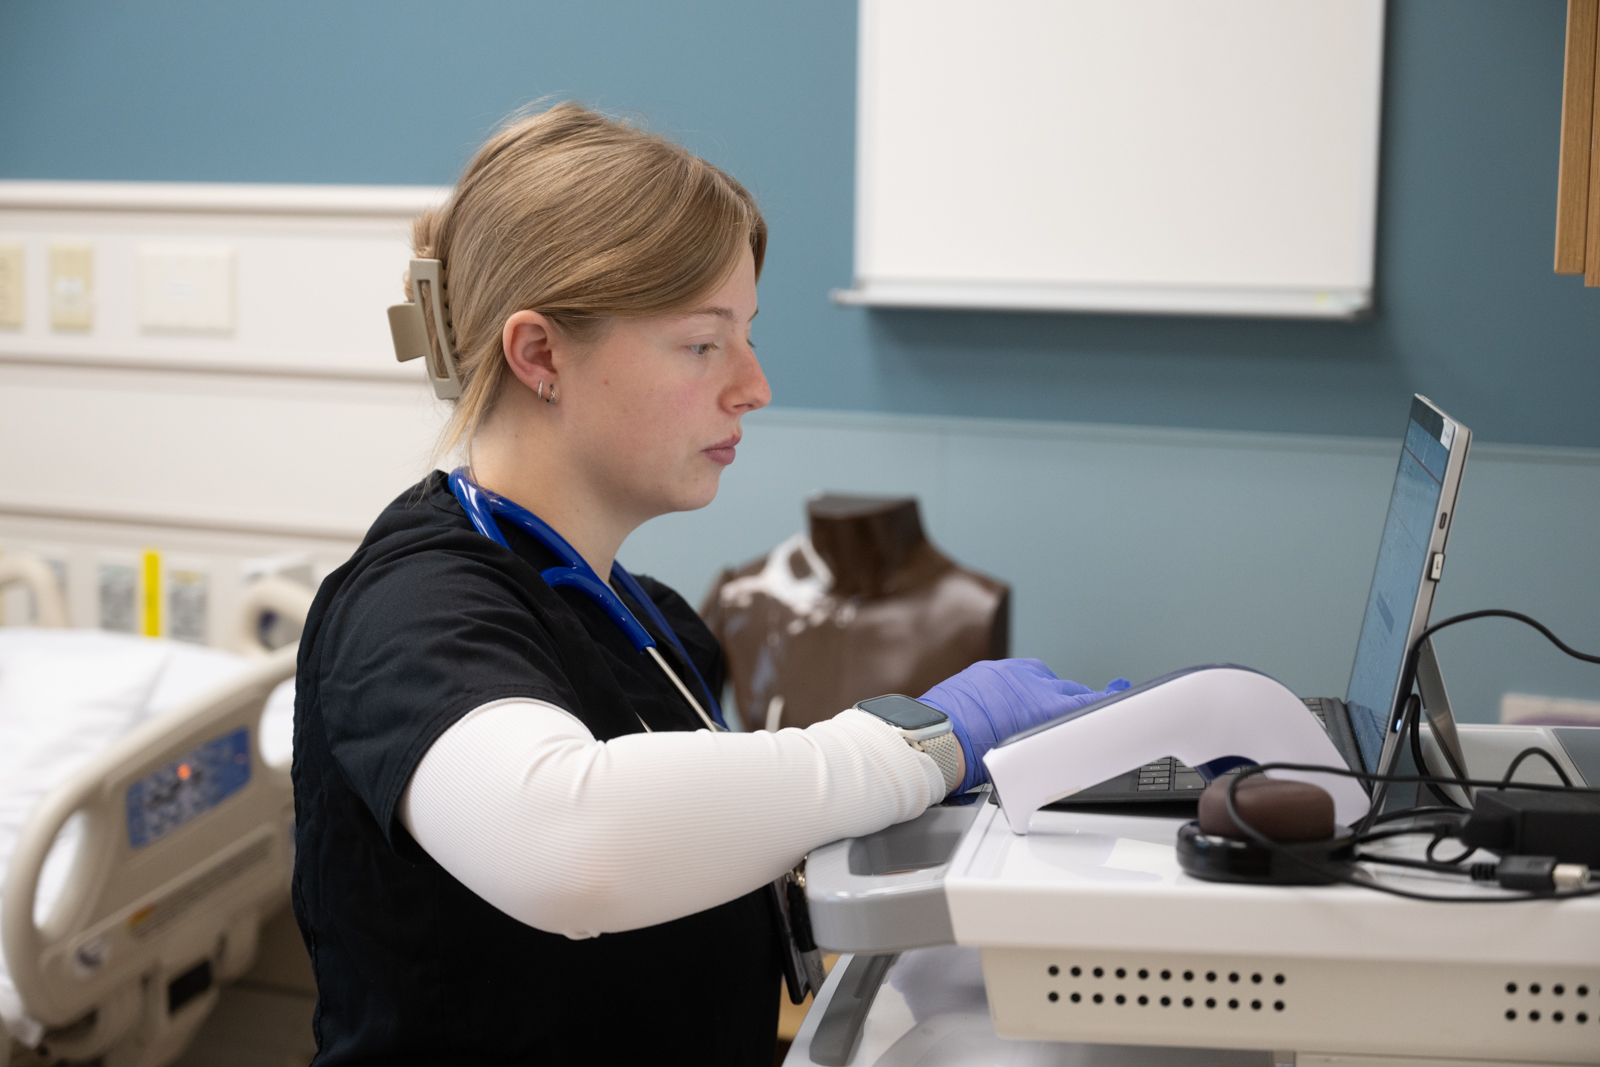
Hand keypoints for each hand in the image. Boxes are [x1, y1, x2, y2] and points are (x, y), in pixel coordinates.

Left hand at [920, 659, 1130, 793]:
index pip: (1087, 702)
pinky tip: (1013, 700)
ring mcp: (1009, 674)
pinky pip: (1015, 673)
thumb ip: (1045, 746)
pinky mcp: (989, 670)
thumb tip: (1053, 751)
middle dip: (1074, 701)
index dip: (1104, 702)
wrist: (934, 740)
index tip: (1118, 700)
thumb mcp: (1022, 759)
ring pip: (1041, 677)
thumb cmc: (972, 759)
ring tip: (1041, 710)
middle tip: (1076, 716)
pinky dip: (1020, 685)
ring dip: (1046, 691)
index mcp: (1044, 708)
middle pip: (1067, 689)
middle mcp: (1031, 684)